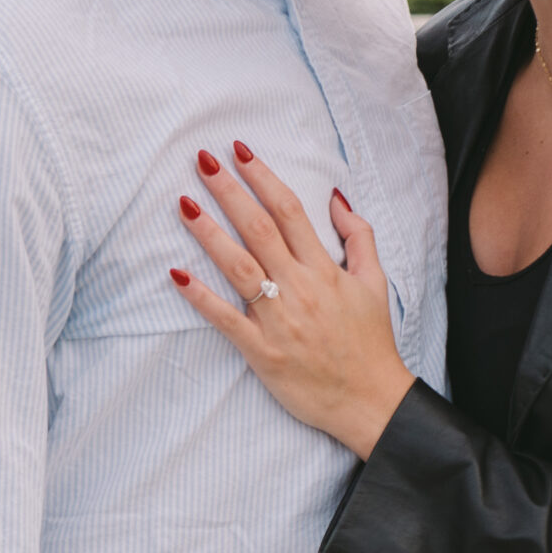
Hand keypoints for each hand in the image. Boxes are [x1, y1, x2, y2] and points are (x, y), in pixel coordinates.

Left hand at [171, 145, 415, 460]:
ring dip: (209, 233)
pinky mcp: (262, 351)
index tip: (241, 152)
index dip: (263, 178)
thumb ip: (359, 237)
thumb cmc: (371, 342)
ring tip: (184, 203)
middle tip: (203, 160)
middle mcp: (300, 288)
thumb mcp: (375, 283)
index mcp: (325, 270)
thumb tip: (336, 197)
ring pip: (239, 266)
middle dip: (229, 192)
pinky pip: (225, 319)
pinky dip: (200, 297)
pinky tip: (175, 274)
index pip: (290, 212)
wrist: (370, 400)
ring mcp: (279, 320)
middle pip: (259, 229)